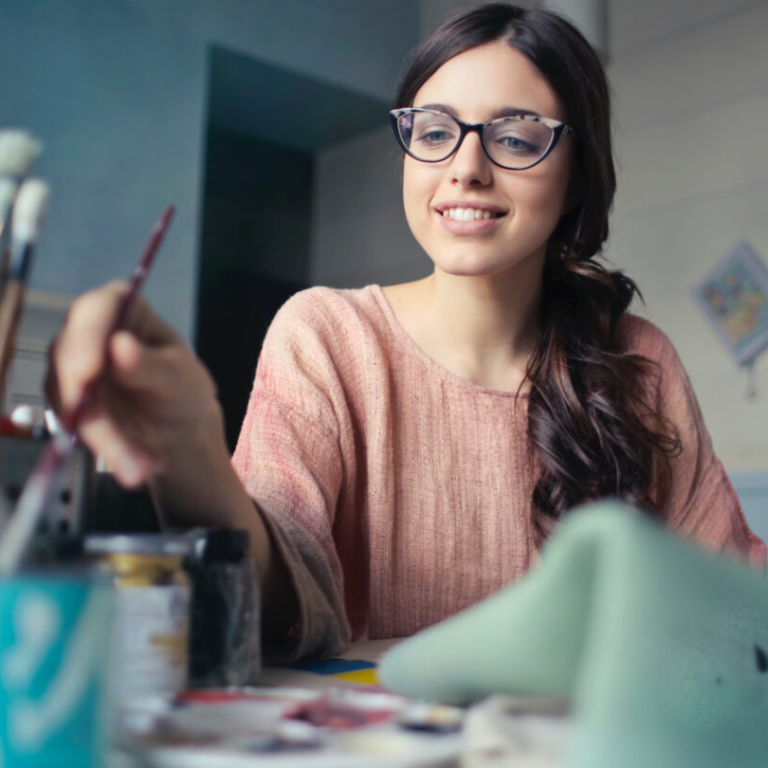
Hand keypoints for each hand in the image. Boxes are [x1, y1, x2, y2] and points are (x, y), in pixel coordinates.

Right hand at [47, 281, 223, 487]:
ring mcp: (71, 367)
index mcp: (119, 307)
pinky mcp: (66, 402)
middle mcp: (86, 332)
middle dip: (89, 403)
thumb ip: (149, 363)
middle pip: (69, 358)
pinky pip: (73, 426)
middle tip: (110, 439)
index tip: (88, 372)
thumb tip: (119, 347)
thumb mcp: (177, 374)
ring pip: (68, 400)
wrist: (177, 425)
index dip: (85, 339)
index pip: (93, 310)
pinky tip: (136, 464)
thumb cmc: (181, 385)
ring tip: (140, 467)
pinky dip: (104, 450)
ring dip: (103, 439)